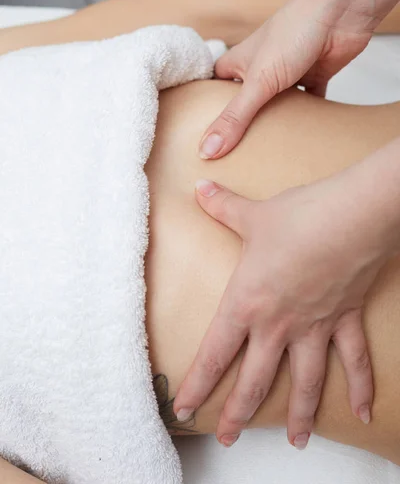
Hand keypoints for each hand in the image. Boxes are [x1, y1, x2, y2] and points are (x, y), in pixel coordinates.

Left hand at [173, 173, 386, 448]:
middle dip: (239, 412)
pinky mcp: (346, 320)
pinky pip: (353, 360)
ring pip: (306, 381)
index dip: (198, 384)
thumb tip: (199, 187)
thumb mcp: (253, 214)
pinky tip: (364, 414)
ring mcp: (315, 326)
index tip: (184, 409)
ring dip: (300, 414)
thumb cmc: (299, 217)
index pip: (216, 353)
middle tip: (228, 439)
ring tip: (296, 442)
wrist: (351, 216)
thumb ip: (222, 206)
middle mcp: (279, 323)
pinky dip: (360, 387)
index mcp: (248, 302)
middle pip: (256, 379)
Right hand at [199, 0, 371, 159]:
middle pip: (245, 100)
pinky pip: (308, 104)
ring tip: (263, 152)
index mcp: (239, 62)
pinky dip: (307, 118)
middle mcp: (261, 67)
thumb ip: (235, 118)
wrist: (341, 11)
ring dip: (274, 123)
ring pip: (276, 105)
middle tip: (231, 152)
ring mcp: (288, 72)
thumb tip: (208, 150)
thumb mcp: (257, 83)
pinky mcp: (314, 76)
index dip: (207, 105)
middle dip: (241, 122)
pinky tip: (302, 137)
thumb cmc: (294, 32)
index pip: (214, 86)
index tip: (200, 130)